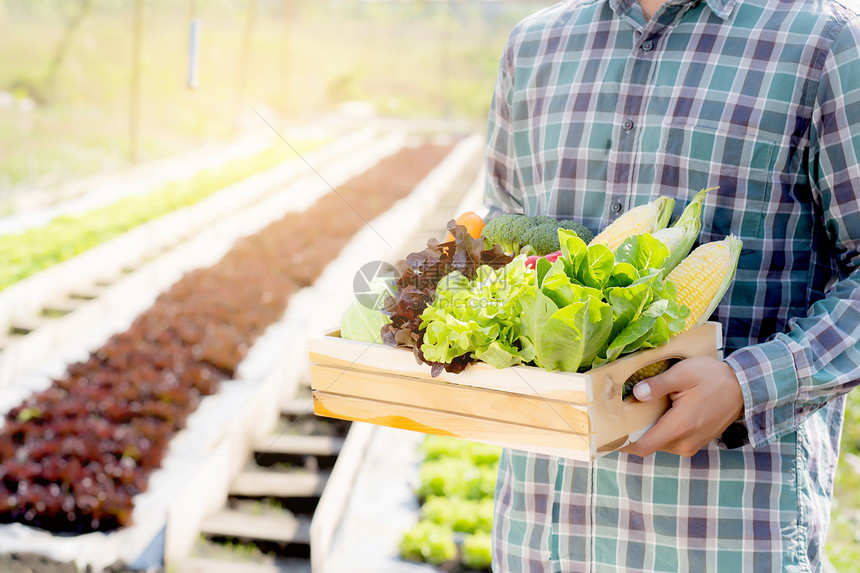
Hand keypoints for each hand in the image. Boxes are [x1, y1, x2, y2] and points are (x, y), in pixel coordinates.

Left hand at [619, 356, 744, 457]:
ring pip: (657, 443)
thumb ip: (659, 384)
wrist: (744, 388)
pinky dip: (657, 431)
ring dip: (644, 431)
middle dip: (629, 433)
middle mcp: (684, 442)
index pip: (641, 446)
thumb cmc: (713, 378)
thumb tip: (637, 393)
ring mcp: (690, 445)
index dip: (620, 444)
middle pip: (646, 445)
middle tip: (613, 416)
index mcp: (680, 427)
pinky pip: (669, 441)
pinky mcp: (694, 442)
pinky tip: (653, 414)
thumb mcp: (684, 373)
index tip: (604, 436)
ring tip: (631, 412)